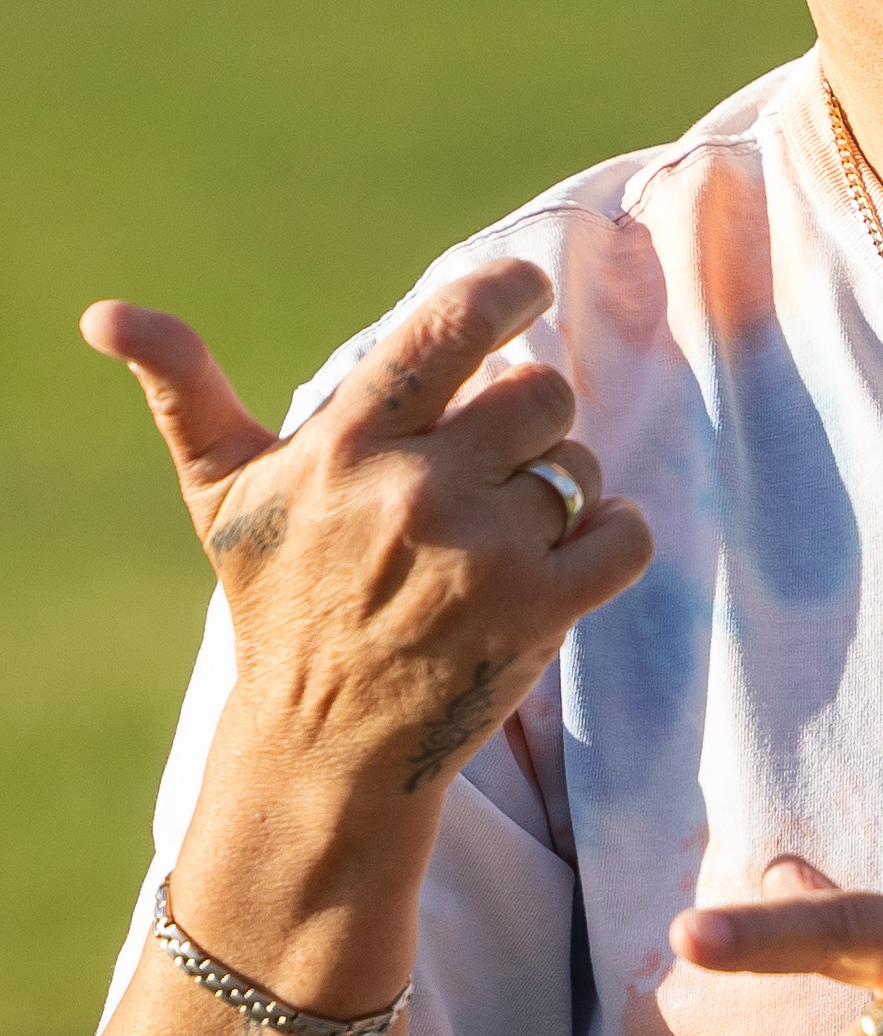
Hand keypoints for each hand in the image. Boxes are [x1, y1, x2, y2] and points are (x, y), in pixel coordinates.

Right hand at [88, 258, 649, 823]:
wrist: (324, 745)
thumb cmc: (282, 599)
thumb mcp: (224, 494)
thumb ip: (186, 391)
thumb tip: (103, 311)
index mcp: (346, 446)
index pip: (452, 325)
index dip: (508, 292)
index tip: (527, 290)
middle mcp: (415, 492)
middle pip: (542, 392)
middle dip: (528, 422)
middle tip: (485, 469)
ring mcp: (482, 553)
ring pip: (580, 463)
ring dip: (559, 489)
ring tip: (496, 532)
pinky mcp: (540, 610)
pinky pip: (626, 531)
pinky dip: (614, 536)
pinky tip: (563, 557)